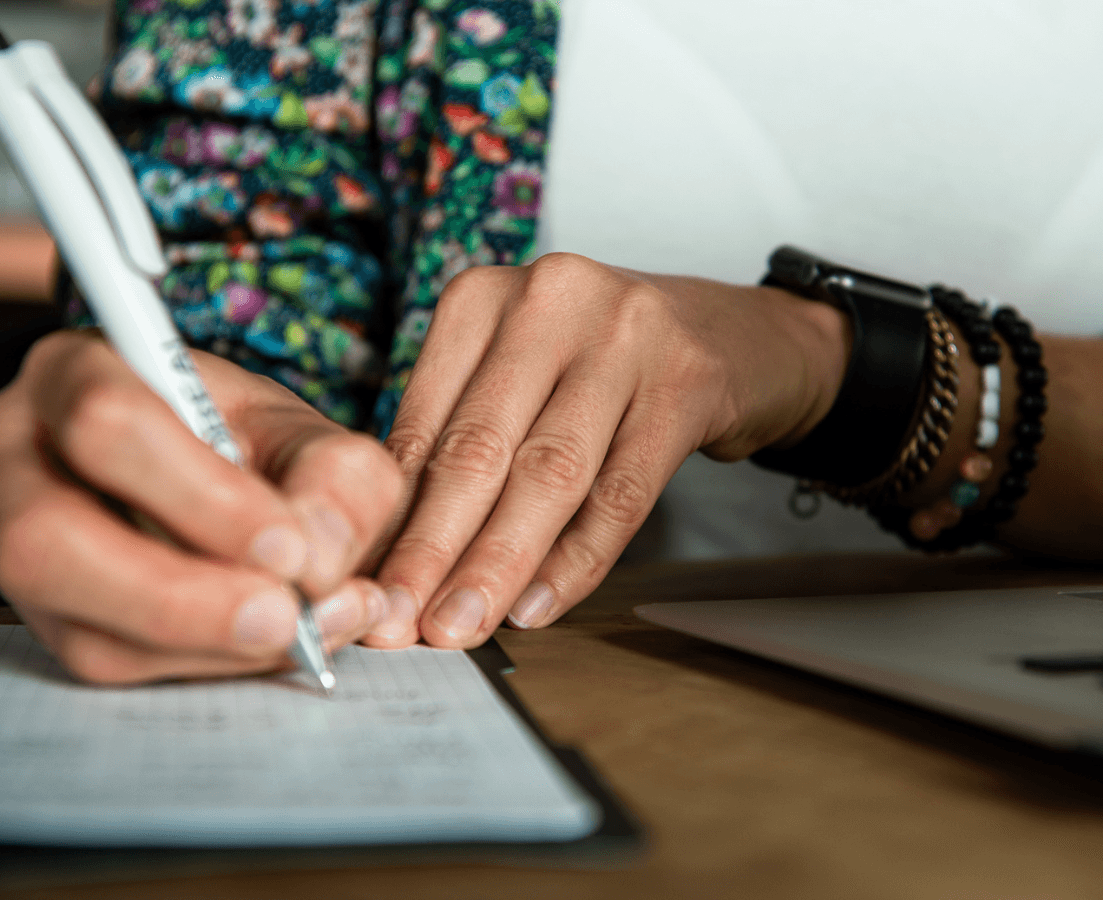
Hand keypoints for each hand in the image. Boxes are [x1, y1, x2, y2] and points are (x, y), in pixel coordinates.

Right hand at [0, 330, 400, 683]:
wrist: (238, 493)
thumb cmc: (258, 447)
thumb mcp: (315, 437)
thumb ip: (335, 481)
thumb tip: (314, 560)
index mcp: (72, 373)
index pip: (104, 422)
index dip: (200, 496)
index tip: (288, 545)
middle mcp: (11, 459)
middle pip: (46, 540)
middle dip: (179, 595)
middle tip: (285, 616)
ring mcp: (10, 550)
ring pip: (81, 627)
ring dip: (209, 644)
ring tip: (304, 628)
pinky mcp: (47, 622)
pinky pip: (115, 664)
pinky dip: (209, 664)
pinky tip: (275, 642)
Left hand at [366, 252, 849, 648]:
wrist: (730, 334)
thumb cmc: (601, 365)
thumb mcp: (518, 375)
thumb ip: (459, 439)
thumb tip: (393, 554)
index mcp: (482, 297)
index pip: (422, 424)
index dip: (393, 519)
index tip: (372, 590)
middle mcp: (548, 299)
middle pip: (478, 448)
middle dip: (436, 548)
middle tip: (406, 623)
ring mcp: (625, 334)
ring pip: (548, 473)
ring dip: (500, 562)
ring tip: (465, 625)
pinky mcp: (687, 380)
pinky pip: (622, 492)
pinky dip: (577, 559)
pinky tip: (541, 602)